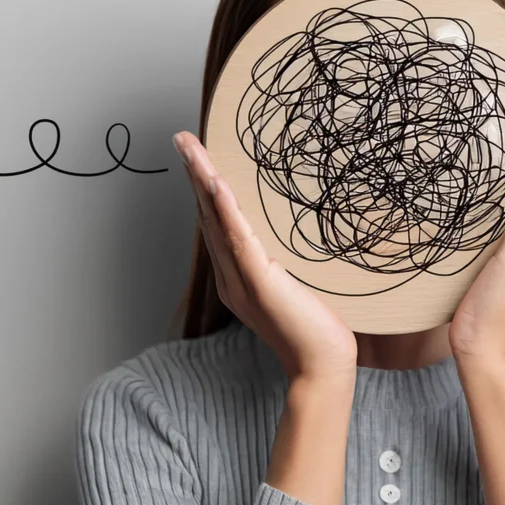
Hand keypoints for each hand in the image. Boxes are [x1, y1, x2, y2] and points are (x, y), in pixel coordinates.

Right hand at [172, 131, 357, 382]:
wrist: (322, 364)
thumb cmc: (316, 330)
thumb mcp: (295, 288)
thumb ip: (283, 266)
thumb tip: (294, 239)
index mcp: (237, 276)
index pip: (217, 224)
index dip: (205, 189)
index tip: (198, 158)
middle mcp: (231, 276)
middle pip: (207, 216)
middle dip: (194, 175)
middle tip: (182, 140)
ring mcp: (241, 279)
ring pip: (216, 221)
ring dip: (201, 181)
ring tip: (189, 149)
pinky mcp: (259, 281)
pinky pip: (238, 240)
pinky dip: (225, 210)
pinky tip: (216, 184)